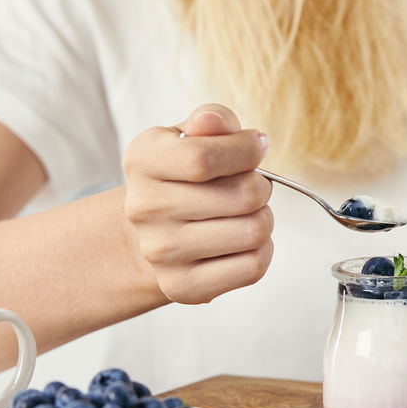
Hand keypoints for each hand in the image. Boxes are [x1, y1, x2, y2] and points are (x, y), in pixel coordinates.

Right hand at [122, 104, 271, 303]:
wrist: (154, 232)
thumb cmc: (184, 176)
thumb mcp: (192, 136)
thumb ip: (211, 121)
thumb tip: (212, 122)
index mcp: (143, 160)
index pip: (204, 157)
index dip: (246, 151)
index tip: (255, 147)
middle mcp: (144, 208)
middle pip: (245, 196)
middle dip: (260, 187)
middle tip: (246, 188)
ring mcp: (161, 252)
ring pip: (254, 232)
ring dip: (263, 218)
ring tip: (243, 214)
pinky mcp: (183, 287)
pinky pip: (253, 266)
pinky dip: (261, 250)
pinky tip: (241, 242)